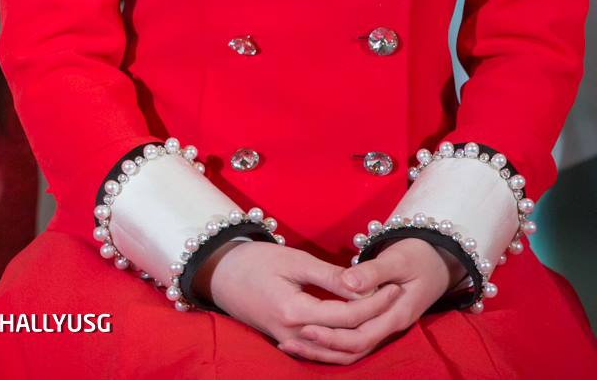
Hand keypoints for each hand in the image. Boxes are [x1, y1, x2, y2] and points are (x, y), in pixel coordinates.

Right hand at [194, 240, 401, 364]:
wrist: (217, 273)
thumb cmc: (253, 261)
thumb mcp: (293, 261)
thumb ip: (330, 276)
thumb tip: (365, 286)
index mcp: (294, 312)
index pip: (348, 315)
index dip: (375, 301)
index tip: (393, 285)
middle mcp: (293, 334)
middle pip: (347, 337)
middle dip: (375, 318)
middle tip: (395, 296)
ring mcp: (289, 342)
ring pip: (338, 353)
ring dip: (364, 335)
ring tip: (382, 313)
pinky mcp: (286, 342)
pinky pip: (323, 352)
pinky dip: (344, 344)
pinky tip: (357, 329)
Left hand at [287, 238, 463, 363]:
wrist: (438, 259)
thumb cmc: (417, 255)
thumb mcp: (397, 259)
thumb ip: (372, 272)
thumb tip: (347, 284)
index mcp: (397, 314)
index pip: (362, 336)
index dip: (333, 336)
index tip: (305, 327)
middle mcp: (391, 327)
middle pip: (355, 348)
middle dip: (322, 347)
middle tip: (288, 341)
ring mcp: (385, 327)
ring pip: (354, 350)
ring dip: (324, 350)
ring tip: (289, 345)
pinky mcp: (378, 323)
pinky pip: (355, 341)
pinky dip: (332, 344)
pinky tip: (307, 338)